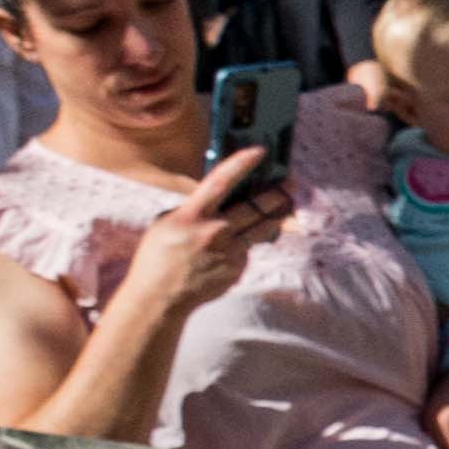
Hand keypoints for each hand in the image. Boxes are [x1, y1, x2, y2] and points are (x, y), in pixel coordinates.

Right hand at [120, 146, 284, 329]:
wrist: (160, 297)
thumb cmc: (157, 257)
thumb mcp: (166, 223)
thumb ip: (192, 209)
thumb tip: (216, 201)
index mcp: (191, 215)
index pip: (220, 181)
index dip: (241, 164)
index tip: (260, 151)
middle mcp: (215, 231)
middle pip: (256, 206)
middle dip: (277, 193)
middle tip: (291, 182)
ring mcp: (230, 251)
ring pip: (262, 228)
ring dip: (276, 215)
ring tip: (286, 205)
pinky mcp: (237, 268)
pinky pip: (247, 250)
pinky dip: (244, 245)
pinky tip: (233, 247)